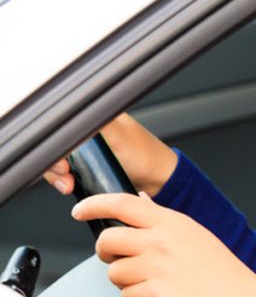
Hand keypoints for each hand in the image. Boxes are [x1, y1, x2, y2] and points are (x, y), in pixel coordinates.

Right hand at [44, 113, 177, 197]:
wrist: (159, 181)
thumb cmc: (146, 156)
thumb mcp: (116, 134)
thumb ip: (93, 121)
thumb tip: (71, 110)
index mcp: (97, 116)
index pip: (62, 125)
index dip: (56, 144)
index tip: (62, 160)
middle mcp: (90, 130)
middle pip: (56, 144)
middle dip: (55, 163)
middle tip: (65, 174)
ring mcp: (88, 149)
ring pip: (58, 159)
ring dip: (58, 175)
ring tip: (69, 184)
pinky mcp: (89, 165)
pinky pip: (66, 171)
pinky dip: (65, 180)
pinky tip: (72, 186)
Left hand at [72, 193, 255, 296]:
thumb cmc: (223, 272)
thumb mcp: (195, 234)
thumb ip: (163, 218)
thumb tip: (141, 201)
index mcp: (173, 222)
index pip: (123, 204)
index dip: (95, 204)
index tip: (81, 210)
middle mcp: (162, 240)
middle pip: (109, 239)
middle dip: (107, 253)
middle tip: (119, 259)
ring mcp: (157, 266)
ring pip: (114, 272)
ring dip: (127, 282)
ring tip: (153, 283)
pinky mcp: (155, 292)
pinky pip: (126, 296)